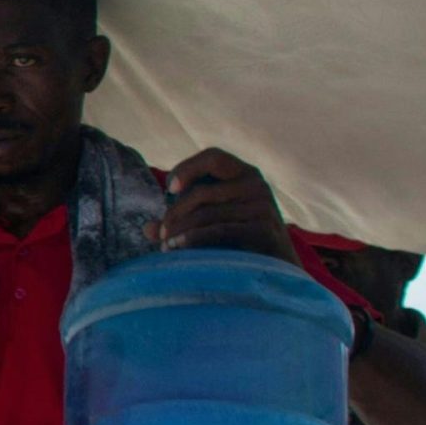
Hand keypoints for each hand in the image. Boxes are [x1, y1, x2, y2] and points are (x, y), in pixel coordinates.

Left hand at [151, 148, 297, 263]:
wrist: (278, 267)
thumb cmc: (240, 241)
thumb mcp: (212, 223)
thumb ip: (182, 221)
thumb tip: (147, 228)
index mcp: (245, 173)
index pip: (213, 157)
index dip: (187, 168)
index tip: (169, 189)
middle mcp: (255, 184)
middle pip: (202, 191)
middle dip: (174, 213)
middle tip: (160, 233)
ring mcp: (261, 206)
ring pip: (206, 213)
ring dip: (179, 231)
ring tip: (165, 247)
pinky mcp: (262, 229)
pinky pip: (218, 230)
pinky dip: (192, 239)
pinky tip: (177, 249)